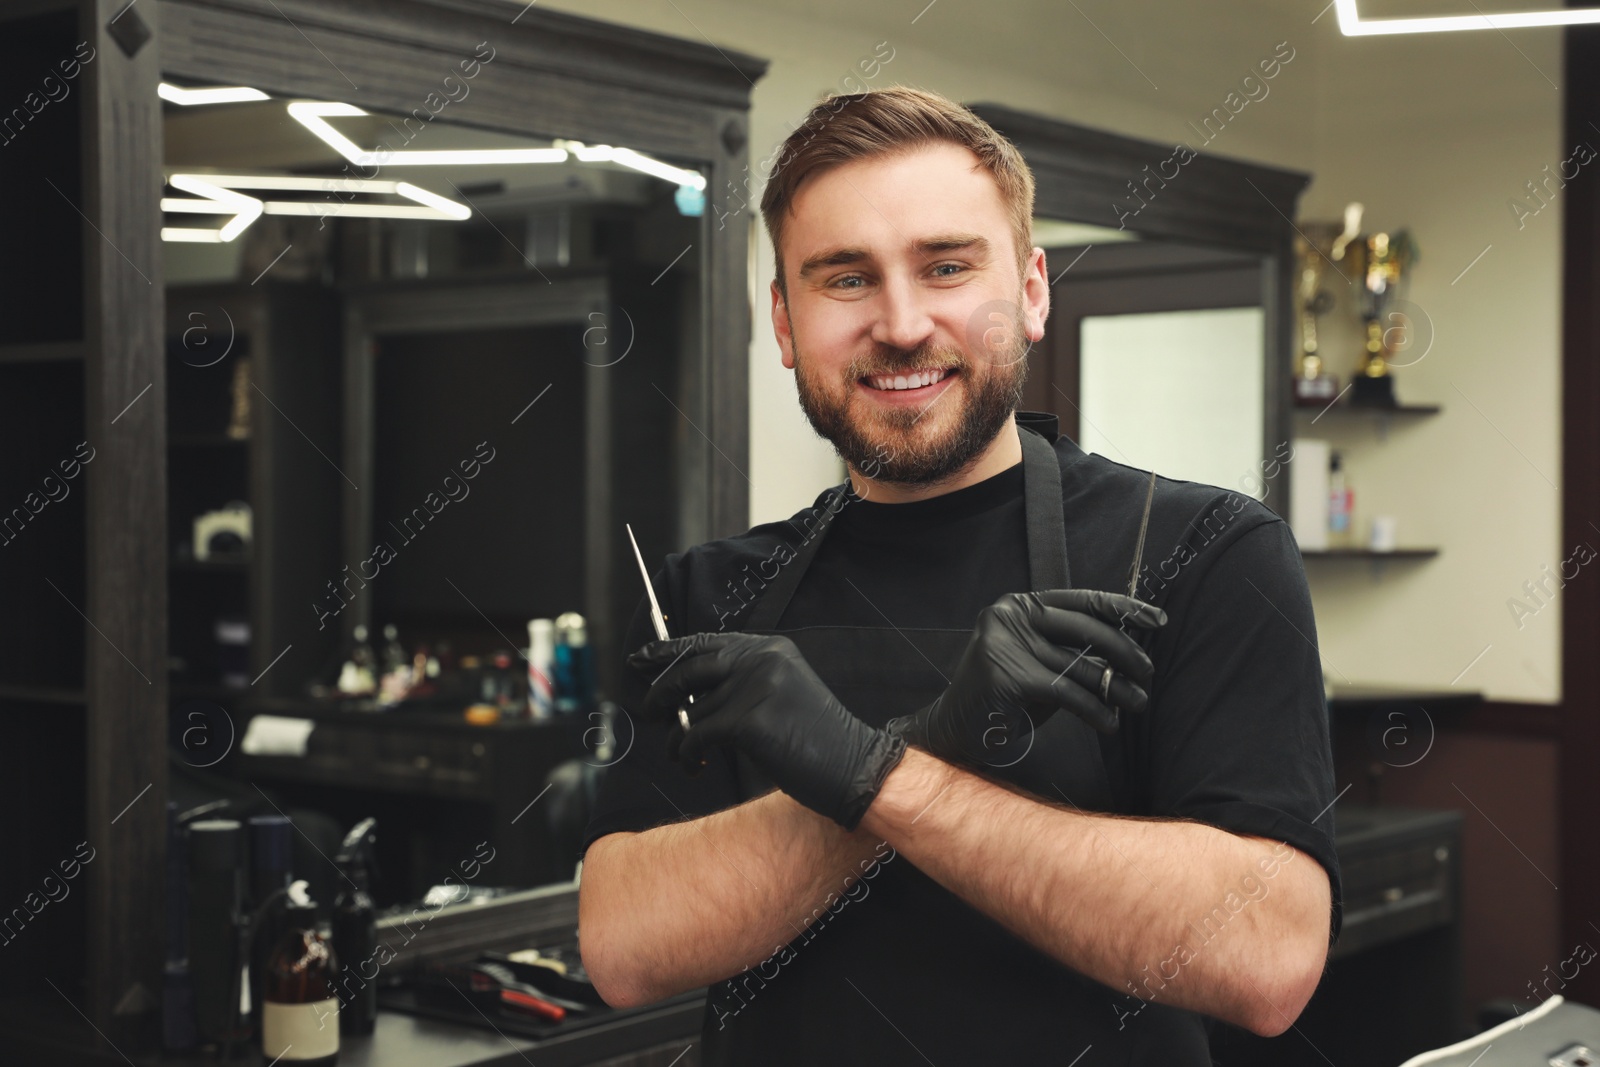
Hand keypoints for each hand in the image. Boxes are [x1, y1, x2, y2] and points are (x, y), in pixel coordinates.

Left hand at [628, 633, 906, 830]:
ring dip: (678, 739)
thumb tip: (687, 696)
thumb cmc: (816, 741)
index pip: (706, 643)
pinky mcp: (748, 720)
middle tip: (650, 710)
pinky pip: (696, 735)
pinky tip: (694, 766)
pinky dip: (687, 754)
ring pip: (690, 712)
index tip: (640, 658)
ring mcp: (755, 687)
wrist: (853, 767)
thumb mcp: (782, 694)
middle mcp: (761, 660)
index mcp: (770, 649)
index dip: (668, 651)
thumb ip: (742, 683)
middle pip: (689, 669)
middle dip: (661, 691)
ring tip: (683, 757)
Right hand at [885, 590, 1166, 769]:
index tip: (1157, 620)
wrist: (955, 728)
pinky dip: (1094, 709)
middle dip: (1125, 652)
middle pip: (1085, 629)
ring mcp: (1005, 644)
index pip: (1081, 600)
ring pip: (1079, 665)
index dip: (1123, 608)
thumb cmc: (1005, 696)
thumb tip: (1127, 649)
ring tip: (1137, 702)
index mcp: (1019, 605)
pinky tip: (1108, 723)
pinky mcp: (1007, 676)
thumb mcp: (1040, 663)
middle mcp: (1009, 617)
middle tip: (1148, 674)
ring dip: (1115, 688)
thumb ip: (1072, 650)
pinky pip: (1067, 692)